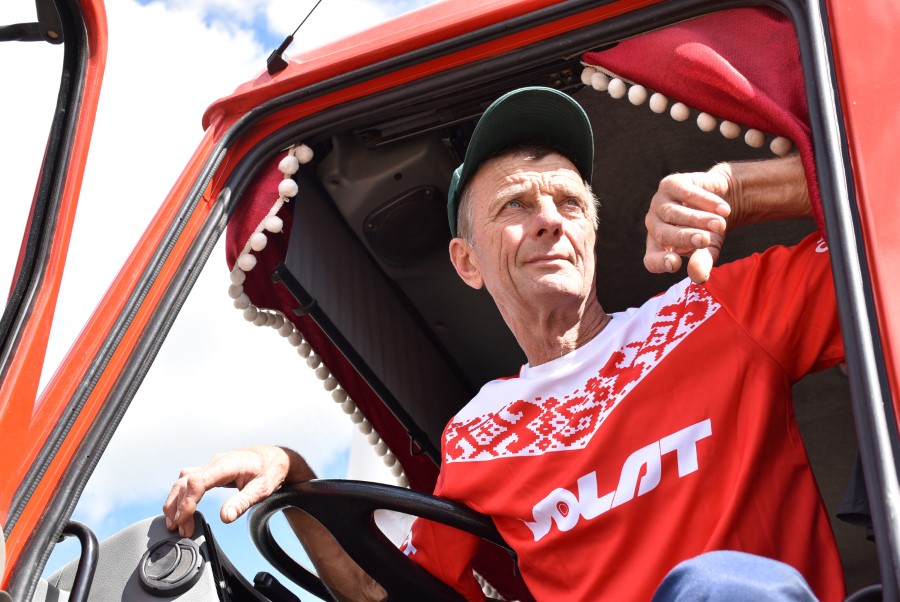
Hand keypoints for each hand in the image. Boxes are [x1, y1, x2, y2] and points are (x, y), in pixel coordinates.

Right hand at [163, 446, 313, 537]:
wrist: (276, 458)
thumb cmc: (270, 471)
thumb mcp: (261, 489)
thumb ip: (242, 502)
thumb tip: (225, 517)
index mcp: (225, 465)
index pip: (197, 482)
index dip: (187, 502)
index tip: (184, 521)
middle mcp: (214, 463)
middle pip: (184, 483)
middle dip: (177, 507)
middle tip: (179, 530)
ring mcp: (212, 466)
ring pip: (183, 482)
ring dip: (175, 502)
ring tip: (175, 525)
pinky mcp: (212, 471)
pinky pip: (189, 482)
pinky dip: (181, 496)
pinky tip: (181, 510)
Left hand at [644, 166, 732, 283]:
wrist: (722, 200)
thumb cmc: (711, 231)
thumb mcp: (709, 250)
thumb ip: (702, 263)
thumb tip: (699, 278)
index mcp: (658, 247)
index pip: (651, 260)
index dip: (660, 263)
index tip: (675, 263)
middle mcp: (653, 225)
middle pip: (663, 235)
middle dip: (685, 238)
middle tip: (706, 240)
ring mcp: (659, 203)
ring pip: (674, 213)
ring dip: (698, 219)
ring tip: (720, 224)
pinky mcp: (670, 184)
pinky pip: (685, 193)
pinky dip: (705, 202)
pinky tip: (723, 209)